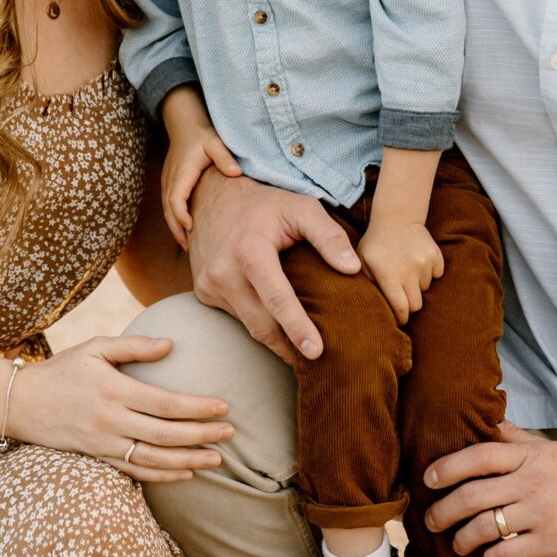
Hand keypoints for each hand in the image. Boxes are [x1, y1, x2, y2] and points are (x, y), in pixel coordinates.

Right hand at [11, 334, 232, 482]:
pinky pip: (135, 471)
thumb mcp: (95, 348)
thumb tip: (171, 345)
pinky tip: (186, 472)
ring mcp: (103, 444)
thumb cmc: (63, 369)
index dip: (197, 408)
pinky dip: (163, 475)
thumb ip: (134, 345)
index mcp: (114, 390)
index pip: (165, 404)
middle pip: (165, 434)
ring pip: (154, 459)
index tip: (224, 406)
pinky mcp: (98, 458)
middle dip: (202, 435)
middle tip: (230, 432)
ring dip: (189, 460)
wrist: (21, 402)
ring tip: (216, 458)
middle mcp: (110, 420)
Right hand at [162, 122, 240, 245]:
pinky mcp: (170, 184)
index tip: (191, 228)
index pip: (175, 198)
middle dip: (177, 230)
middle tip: (190, 249)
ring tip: (189, 247)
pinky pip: (169, 206)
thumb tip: (236, 173)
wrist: (185, 124)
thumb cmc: (201, 134)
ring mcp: (167, 183)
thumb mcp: (215, 142)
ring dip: (175, 228)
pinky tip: (187, 231)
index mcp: (182, 173)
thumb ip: (224, 158)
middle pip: (168, 211)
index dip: (180, 215)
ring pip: (167, 211)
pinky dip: (175, 220)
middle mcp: (171, 180)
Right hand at [186, 167, 359, 364]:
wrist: (211, 195)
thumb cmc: (264, 203)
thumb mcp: (301, 207)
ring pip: (248, 325)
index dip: (298, 328)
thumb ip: (329, 236)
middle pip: (261, 324)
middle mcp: (223, 272)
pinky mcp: (203, 291)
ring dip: (274, 339)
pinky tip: (276, 326)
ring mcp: (209, 284)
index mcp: (249, 251)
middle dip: (289, 347)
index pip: (277, 299)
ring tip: (300, 349)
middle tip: (317, 361)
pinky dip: (257, 323)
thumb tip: (353, 269)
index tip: (316, 351)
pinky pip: (236, 316)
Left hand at [358, 216, 443, 323]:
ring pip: (426, 289)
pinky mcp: (435, 255)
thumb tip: (373, 309)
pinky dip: (429, 273)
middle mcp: (408, 271)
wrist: (395, 218)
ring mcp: (423, 262)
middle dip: (410, 305)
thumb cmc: (376, 245)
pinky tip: (418, 263)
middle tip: (403, 298)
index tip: (399, 319)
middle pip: (417, 305)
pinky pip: (437, 274)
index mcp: (389, 276)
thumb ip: (368, 286)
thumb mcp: (363, 264)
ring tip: (407, 273)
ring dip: (418, 285)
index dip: (401, 318)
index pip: (401, 309)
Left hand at [422, 424, 556, 556]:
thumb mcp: (553, 450)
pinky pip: (506, 553)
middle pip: (472, 496)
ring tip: (456, 543)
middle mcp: (532, 484)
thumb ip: (518, 440)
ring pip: (484, 527)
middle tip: (431, 519)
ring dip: (461, 538)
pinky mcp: (551, 545)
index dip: (448, 466)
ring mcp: (541, 515)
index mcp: (531, 458)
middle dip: (442, 510)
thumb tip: (488, 422)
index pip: (479, 456)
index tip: (428, 478)